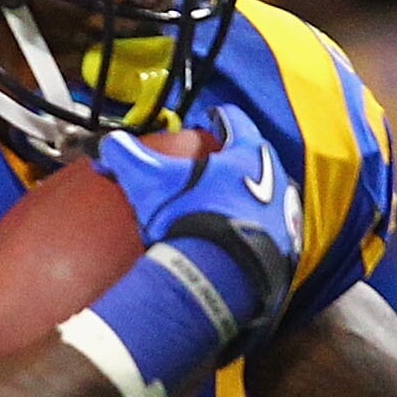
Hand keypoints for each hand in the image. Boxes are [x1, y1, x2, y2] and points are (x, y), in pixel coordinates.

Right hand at [97, 109, 303, 342]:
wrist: (218, 278)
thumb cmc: (187, 218)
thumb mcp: (150, 182)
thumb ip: (128, 156)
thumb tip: (108, 144)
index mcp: (248, 153)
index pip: (235, 121)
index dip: (218, 117)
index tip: (208, 122)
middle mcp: (276, 178)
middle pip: (259, 156)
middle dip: (240, 157)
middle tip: (221, 164)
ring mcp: (287, 215)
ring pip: (274, 194)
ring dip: (256, 193)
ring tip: (233, 202)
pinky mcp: (289, 250)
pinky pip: (278, 232)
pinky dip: (263, 231)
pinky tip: (246, 238)